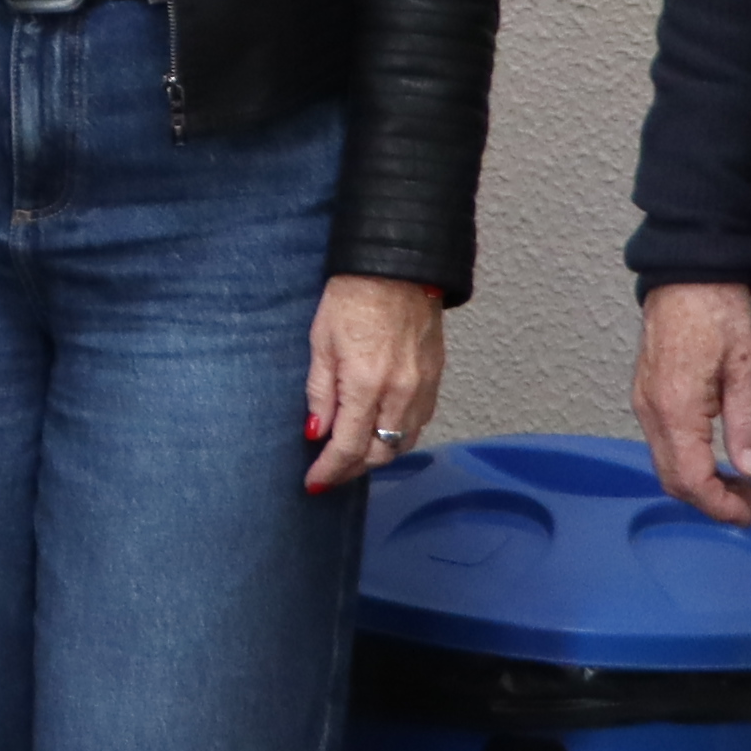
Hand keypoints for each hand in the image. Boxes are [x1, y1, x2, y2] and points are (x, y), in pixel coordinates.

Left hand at [305, 273, 445, 494]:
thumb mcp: (321, 343)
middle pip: (380, 453)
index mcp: (367, 384)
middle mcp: (401, 393)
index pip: (349, 446)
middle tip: (330, 473)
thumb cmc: (351, 298)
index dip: (331, 470)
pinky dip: (398, 435)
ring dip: (377, 455)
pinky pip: (418, 422)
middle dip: (353, 469)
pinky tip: (380, 432)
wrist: (398, 267)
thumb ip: (320, 393)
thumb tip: (316, 433)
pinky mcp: (435, 378)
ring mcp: (423, 387)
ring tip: (352, 457)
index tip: (314, 482)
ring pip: (403, 442)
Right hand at [635, 280, 750, 526]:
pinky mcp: (646, 396)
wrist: (687, 277)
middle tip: (750, 503)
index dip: (721, 506)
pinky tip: (715, 457)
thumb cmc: (716, 313)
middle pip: (672, 480)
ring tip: (739, 483)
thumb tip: (750, 468)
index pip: (692, 480)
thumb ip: (747, 423)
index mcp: (675, 408)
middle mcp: (650, 412)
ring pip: (665, 465)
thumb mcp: (747, 368)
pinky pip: (661, 445)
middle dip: (711, 502)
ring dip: (699, 484)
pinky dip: (687, 463)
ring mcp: (644, 404)